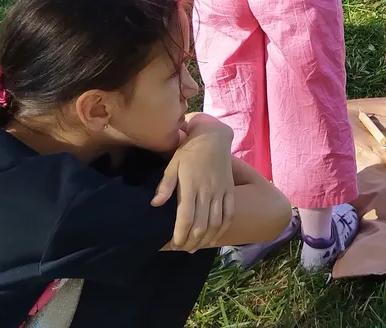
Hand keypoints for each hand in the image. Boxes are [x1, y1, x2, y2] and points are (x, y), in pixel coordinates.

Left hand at [152, 114, 234, 252]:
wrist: (213, 137)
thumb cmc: (189, 151)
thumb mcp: (173, 164)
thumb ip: (165, 185)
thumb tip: (155, 204)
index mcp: (191, 186)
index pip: (186, 217)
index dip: (180, 234)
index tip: (174, 243)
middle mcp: (207, 191)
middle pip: (201, 225)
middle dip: (191, 241)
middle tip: (183, 248)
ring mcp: (221, 191)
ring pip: (216, 223)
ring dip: (206, 239)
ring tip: (196, 246)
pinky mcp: (230, 190)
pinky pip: (229, 214)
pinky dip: (223, 229)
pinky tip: (215, 238)